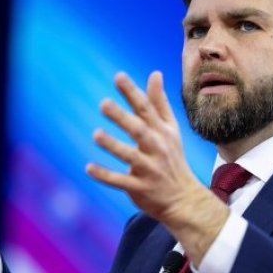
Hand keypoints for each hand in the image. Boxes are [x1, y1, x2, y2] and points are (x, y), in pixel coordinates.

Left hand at [86, 72, 228, 264]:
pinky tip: (88, 167)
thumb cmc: (172, 158)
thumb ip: (159, 103)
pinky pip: (121, 181)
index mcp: (162, 132)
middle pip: (139, 130)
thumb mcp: (170, 129)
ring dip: (113, 145)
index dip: (132, 93)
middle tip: (103, 104)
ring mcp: (149, 169)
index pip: (146, 109)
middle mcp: (156, 148)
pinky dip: (105, 175)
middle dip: (122, 117)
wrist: (183, 199)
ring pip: (130, 156)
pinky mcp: (140, 188)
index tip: (118, 76)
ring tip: (96, 134)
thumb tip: (155, 73)